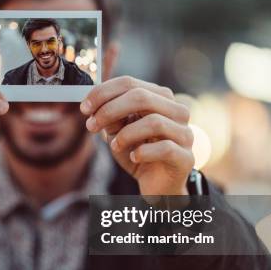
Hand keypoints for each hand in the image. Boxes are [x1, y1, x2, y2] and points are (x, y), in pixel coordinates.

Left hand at [80, 76, 193, 194]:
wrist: (157, 186)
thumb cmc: (138, 153)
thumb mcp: (118, 132)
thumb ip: (111, 118)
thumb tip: (95, 107)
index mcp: (160, 98)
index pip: (130, 83)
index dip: (104, 93)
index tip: (84, 107)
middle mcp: (177, 111)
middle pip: (142, 97)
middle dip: (110, 110)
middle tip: (91, 125)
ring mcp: (185, 133)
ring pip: (154, 122)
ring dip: (126, 134)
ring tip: (115, 146)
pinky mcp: (186, 157)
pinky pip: (164, 148)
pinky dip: (143, 152)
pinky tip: (133, 157)